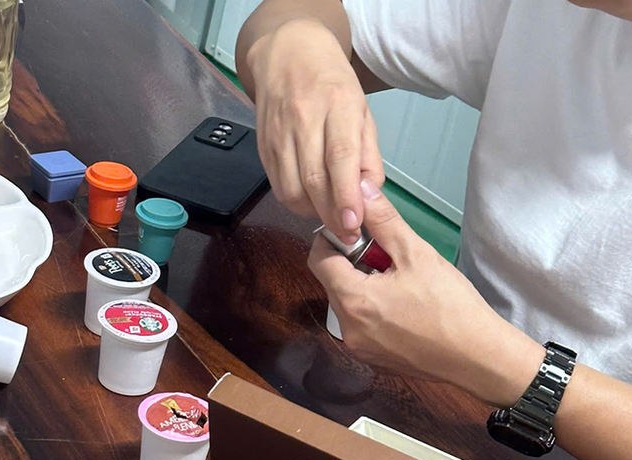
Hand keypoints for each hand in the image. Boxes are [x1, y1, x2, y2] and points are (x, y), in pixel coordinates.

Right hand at [247, 18, 383, 242]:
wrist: (287, 54)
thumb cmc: (332, 85)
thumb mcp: (362, 113)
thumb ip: (368, 157)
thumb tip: (367, 198)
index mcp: (337, 103)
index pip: (340, 157)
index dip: (345, 196)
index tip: (353, 223)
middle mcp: (304, 118)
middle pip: (314, 180)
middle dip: (332, 215)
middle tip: (347, 234)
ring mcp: (279, 134)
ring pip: (293, 191)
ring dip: (313, 212)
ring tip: (330, 214)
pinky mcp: (263, 148)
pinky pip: (279, 188)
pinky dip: (297, 203)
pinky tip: (311, 200)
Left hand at [309, 182, 544, 406]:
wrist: (476, 357)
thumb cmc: (450, 305)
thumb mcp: (416, 254)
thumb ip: (383, 220)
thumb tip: (361, 191)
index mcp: (353, 301)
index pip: (318, 260)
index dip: (332, 239)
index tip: (357, 232)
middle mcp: (347, 329)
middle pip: (332, 283)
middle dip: (352, 263)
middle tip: (388, 256)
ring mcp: (358, 348)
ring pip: (347, 305)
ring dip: (363, 287)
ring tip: (399, 282)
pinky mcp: (372, 359)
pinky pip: (361, 326)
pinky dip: (373, 310)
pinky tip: (403, 307)